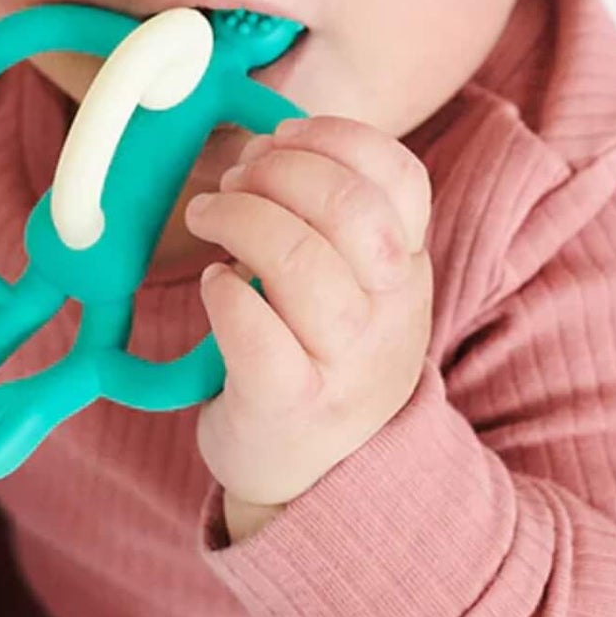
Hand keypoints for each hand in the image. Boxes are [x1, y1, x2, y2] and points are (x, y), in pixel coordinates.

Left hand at [184, 115, 433, 538]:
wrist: (315, 479)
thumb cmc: (318, 357)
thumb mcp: (355, 285)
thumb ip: (329, 219)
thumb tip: (267, 142)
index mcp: (407, 268)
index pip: (401, 179)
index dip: (337, 140)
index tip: (281, 137)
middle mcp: (390, 313)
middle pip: (352, 210)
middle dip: (278, 173)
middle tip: (231, 181)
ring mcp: (345, 362)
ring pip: (304, 265)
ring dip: (241, 220)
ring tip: (208, 217)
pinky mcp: (290, 404)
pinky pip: (258, 335)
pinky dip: (226, 295)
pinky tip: (212, 284)